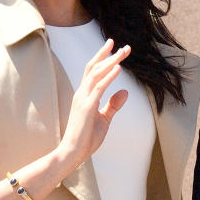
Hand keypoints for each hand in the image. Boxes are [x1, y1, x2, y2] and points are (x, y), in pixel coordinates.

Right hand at [57, 39, 128, 167]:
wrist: (73, 153)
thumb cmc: (87, 138)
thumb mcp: (104, 119)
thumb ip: (113, 105)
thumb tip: (125, 92)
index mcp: (84, 95)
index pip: (93, 71)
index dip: (103, 58)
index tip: (115, 47)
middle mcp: (82, 93)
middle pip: (94, 67)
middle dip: (108, 55)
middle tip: (123, 46)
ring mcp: (83, 99)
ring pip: (96, 73)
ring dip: (111, 61)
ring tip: (123, 52)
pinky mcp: (86, 107)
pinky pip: (99, 88)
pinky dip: (109, 76)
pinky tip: (118, 68)